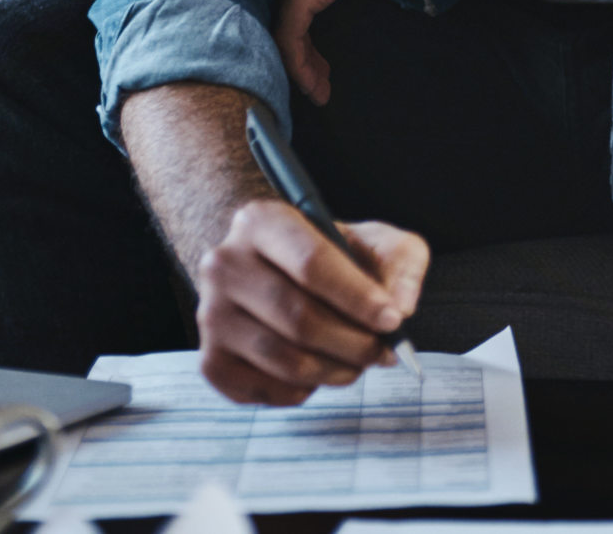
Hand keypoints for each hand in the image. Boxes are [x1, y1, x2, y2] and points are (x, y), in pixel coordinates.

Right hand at [195, 199, 427, 405]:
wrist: (271, 271)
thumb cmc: (329, 256)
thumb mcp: (374, 241)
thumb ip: (401, 263)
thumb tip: (401, 306)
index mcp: (261, 221)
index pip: (311, 264)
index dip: (357, 298)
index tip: (393, 320)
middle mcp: (224, 265)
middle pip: (298, 317)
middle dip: (353, 343)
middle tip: (384, 351)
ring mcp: (211, 316)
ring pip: (283, 358)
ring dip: (335, 370)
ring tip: (359, 362)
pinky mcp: (211, 361)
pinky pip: (265, 389)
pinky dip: (304, 390)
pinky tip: (320, 371)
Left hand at [277, 0, 401, 105]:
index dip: (303, 17)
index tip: (318, 40)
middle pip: (282, 11)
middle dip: (297, 47)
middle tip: (314, 72)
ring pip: (282, 30)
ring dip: (300, 65)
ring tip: (318, 89)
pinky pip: (290, 40)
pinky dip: (301, 69)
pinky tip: (317, 89)